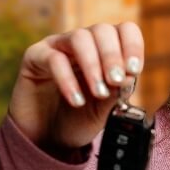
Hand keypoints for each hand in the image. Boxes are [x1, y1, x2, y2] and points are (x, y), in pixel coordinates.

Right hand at [8, 22, 144, 149]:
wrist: (47, 138)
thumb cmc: (78, 120)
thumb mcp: (104, 110)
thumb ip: (117, 93)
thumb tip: (130, 76)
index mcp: (105, 51)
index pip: (125, 30)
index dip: (132, 46)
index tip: (134, 70)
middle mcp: (83, 43)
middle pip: (102, 30)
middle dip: (112, 56)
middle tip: (116, 81)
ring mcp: (58, 47)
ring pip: (79, 38)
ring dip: (92, 65)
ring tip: (99, 92)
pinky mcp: (35, 57)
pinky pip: (53, 58)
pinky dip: (68, 80)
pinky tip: (77, 101)